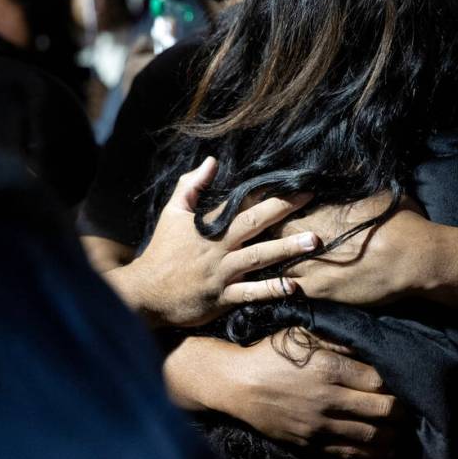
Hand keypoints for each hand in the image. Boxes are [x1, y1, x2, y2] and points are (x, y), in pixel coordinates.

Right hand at [106, 157, 319, 326]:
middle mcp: (218, 247)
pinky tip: (294, 286)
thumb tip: (212, 161)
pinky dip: (272, 290)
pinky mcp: (223, 297)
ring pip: (259, 257)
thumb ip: (190, 186)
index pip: (241, 202)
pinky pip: (251, 293)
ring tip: (313, 241)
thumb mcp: (171, 213)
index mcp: (208, 225)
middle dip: (284, 209)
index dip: (266, 191)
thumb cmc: (161, 251)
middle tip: (310, 198)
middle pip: (255, 223)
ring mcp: (222, 273)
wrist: (144, 293)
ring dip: (287, 248)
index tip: (291, 182)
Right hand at [165, 332, 404, 458]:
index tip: (405, 381)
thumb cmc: (271, 353)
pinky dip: (373, 456)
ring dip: (395, 436)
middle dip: (403, 410)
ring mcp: (319, 425)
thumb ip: (339, 337)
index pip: (380, 380)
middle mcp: (328, 399)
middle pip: (383, 409)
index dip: (398, 382)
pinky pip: (349, 455)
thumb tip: (371, 338)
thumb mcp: (303, 333)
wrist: (236, 384)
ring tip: (406, 432)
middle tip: (413, 407)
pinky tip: (387, 452)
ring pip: (371, 436)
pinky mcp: (310, 444)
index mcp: (329, 368)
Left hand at [276, 194, 440, 305]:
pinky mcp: (321, 290)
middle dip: (267, 234)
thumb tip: (345, 164)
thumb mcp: (376, 192)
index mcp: (320, 210)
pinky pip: (289, 289)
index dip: (274, 209)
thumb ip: (352, 181)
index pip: (282, 207)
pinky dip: (280, 285)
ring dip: (271, 260)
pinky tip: (275, 284)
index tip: (271, 209)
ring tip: (264, 260)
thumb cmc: (399, 221)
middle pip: (272, 234)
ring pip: (276, 262)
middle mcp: (310, 237)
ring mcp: (313, 266)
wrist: (414, 259)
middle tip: (262, 235)